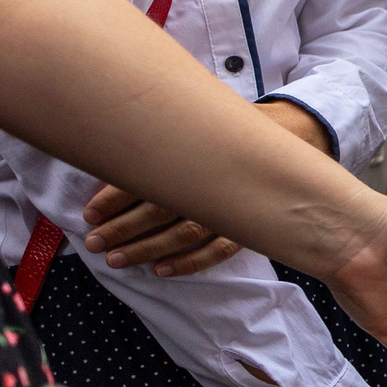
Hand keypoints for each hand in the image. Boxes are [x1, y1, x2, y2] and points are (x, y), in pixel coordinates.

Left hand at [83, 101, 340, 275]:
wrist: (297, 131)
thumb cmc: (237, 126)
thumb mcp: (203, 117)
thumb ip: (167, 132)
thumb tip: (112, 146)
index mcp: (197, 149)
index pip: (148, 176)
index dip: (114, 198)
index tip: (89, 214)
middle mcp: (216, 178)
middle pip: (160, 209)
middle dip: (122, 229)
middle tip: (94, 243)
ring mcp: (237, 204)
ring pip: (185, 233)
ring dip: (147, 249)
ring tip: (117, 260)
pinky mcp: (253, 224)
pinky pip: (220, 250)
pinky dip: (190, 263)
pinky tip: (162, 270)